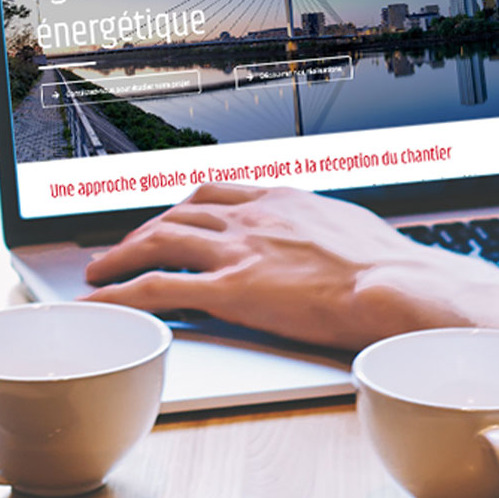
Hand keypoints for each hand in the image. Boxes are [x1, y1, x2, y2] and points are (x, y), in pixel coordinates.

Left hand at [81, 184, 498, 349]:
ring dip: (120, 257)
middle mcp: (252, 218)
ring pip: (158, 241)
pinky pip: (159, 287)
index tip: (167, 219)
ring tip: (99, 274)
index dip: (181, 208)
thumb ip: (322, 233)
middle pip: (177, 214)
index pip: (213, 193)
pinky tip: (103, 304)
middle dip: (141, 232)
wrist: (400, 285)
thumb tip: (327, 243)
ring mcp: (239, 252)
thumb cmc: (391, 268)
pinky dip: (121, 294)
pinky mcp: (231, 291)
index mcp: (281, 200)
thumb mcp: (352, 231)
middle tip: (120, 250)